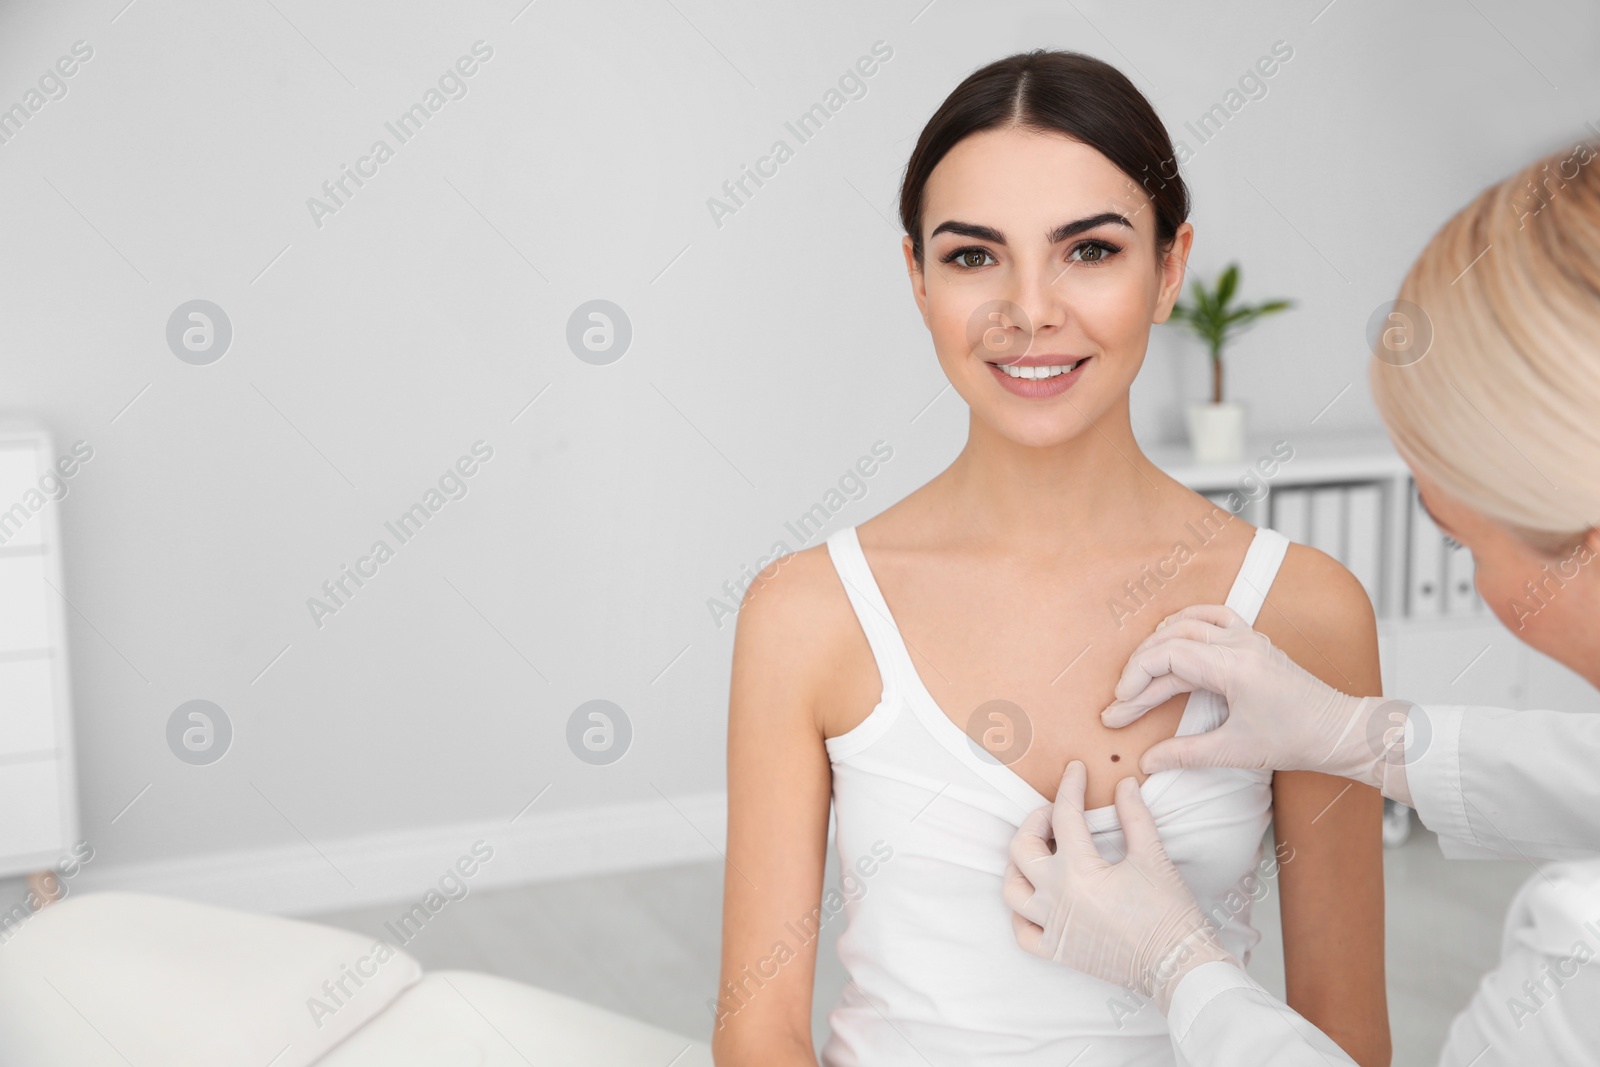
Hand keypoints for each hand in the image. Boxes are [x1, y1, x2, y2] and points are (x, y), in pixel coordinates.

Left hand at [1004, 760, 1238, 1014]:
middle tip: (1053, 812)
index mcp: (1078, 872)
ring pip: (1011, 890)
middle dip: (1034, 821)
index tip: (1076, 770)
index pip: (1064, 817)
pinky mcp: (1057, 952)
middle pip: (1022, 849)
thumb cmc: (1168, 913)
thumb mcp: (1152, 857)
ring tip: (1039, 851)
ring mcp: (1052, 927)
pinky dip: (1022, 913)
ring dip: (1018, 865)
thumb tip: (1124, 784)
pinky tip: (1036, 898)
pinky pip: (1022, 932)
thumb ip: (1134, 817)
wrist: (1177, 965)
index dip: (1070, 786)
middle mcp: (1055, 898)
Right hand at [1099, 604, 1397, 789]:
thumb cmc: (1296, 740)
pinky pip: (1213, 616)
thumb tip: (1148, 760)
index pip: (1166, 656)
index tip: (1119, 707)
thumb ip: (1186, 753)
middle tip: (1120, 702)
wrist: (1340, 731)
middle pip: (1169, 640)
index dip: (1135, 679)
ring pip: (1187, 625)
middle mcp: (1238, 644)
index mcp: (1233, 666)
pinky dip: (1186, 622)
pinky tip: (1172, 635)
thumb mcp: (1236, 751)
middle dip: (1138, 671)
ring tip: (1137, 673)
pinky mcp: (1254, 641)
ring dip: (1156, 645)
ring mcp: (1248, 638)